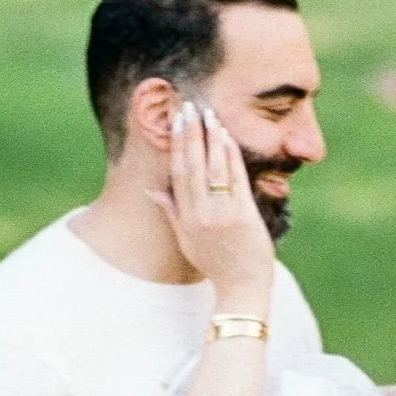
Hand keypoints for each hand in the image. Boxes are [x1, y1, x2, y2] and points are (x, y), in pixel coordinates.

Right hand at [153, 102, 274, 311]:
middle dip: (190, 134)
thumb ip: (171, 212)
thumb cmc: (216, 265)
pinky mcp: (243, 215)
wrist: (241, 288)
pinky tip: (226, 136)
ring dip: (210, 138)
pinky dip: (230, 155)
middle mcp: (200, 213)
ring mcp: (221, 214)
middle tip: (188, 107)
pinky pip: (235, 178)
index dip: (175, 145)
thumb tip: (152, 190)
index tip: (175, 122)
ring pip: (213, 167)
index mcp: (185, 218)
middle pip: (192, 165)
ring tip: (208, 114)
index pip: (177, 173)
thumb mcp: (186, 240)